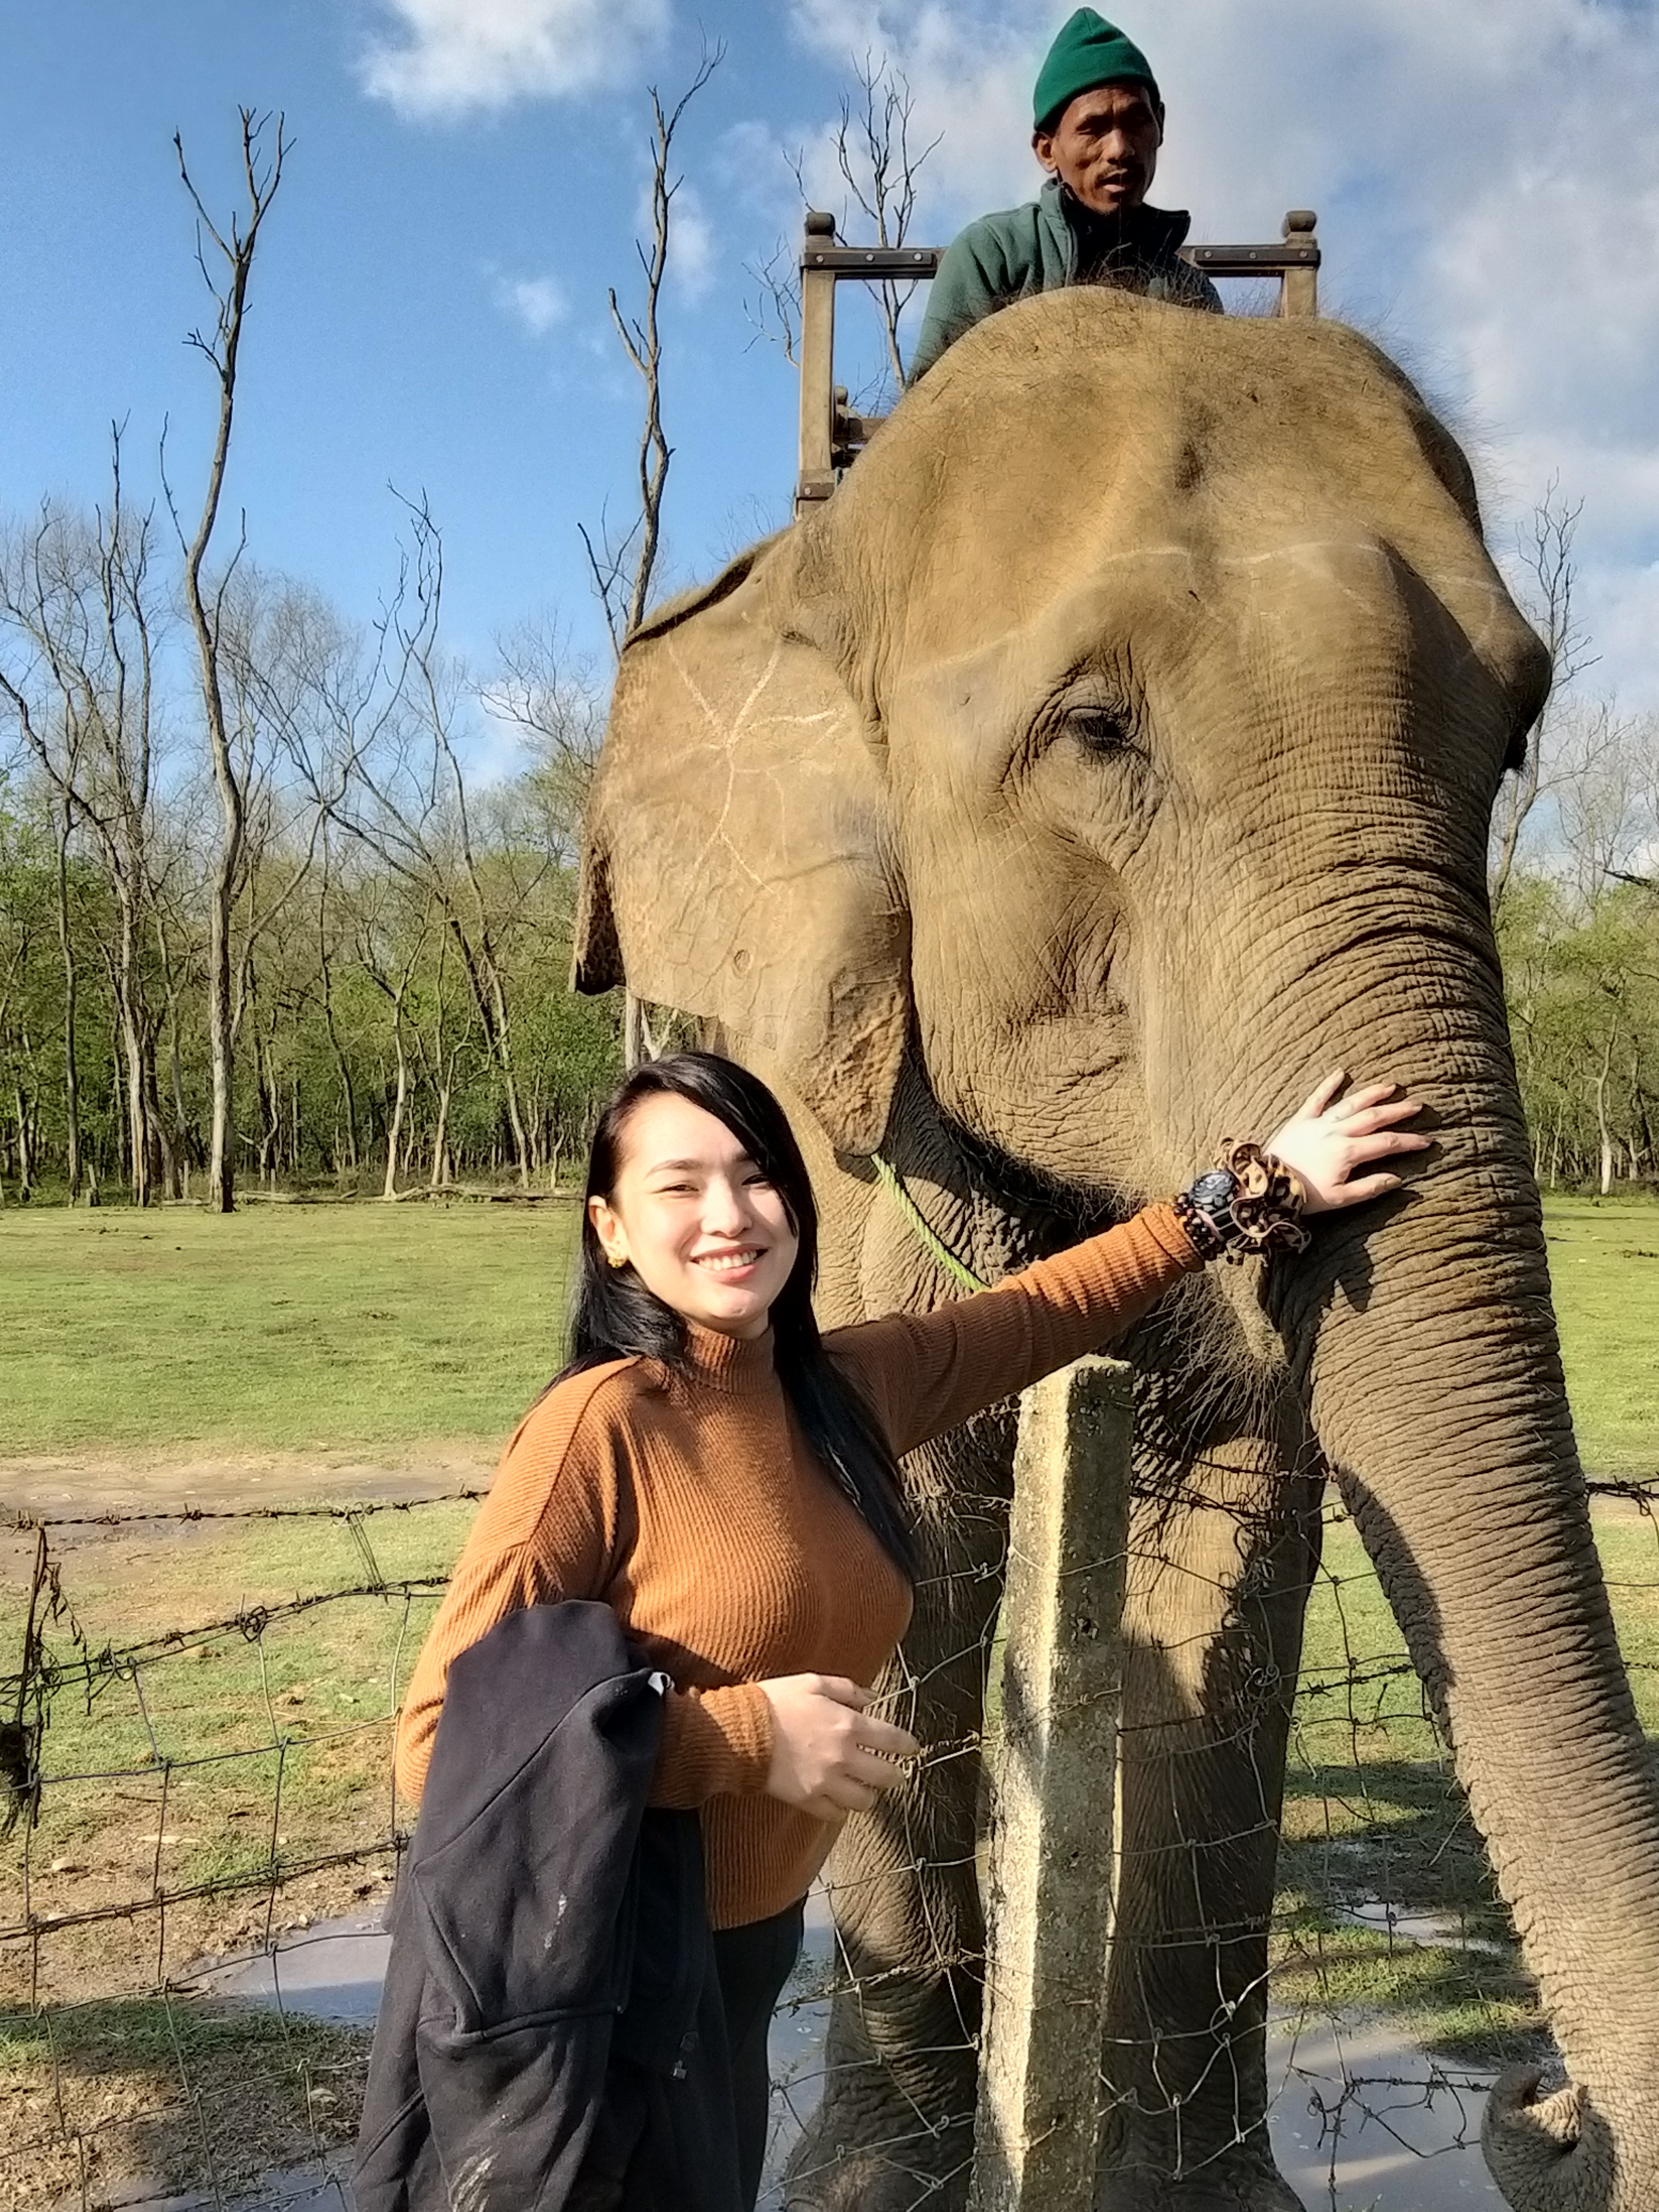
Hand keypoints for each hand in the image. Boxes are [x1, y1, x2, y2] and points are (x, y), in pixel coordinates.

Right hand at [759, 1674, 920, 1822]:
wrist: (742, 1732)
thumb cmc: (777, 1702)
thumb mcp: (814, 1683)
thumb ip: (848, 1690)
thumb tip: (873, 1697)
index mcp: (848, 1725)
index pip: (893, 1740)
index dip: (908, 1745)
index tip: (912, 1748)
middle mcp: (843, 1757)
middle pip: (886, 1776)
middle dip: (895, 1775)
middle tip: (896, 1773)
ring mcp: (826, 1782)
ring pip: (865, 1801)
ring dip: (870, 1794)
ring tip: (867, 1788)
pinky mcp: (808, 1800)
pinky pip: (836, 1814)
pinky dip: (842, 1809)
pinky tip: (840, 1799)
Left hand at [1265, 1070, 1429, 1214]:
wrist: (1266, 1185)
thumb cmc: (1304, 1196)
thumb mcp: (1340, 1199)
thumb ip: (1370, 1187)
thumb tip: (1397, 1180)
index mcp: (1348, 1152)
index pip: (1387, 1143)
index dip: (1409, 1142)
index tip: (1427, 1140)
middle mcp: (1336, 1132)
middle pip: (1374, 1117)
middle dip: (1398, 1111)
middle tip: (1417, 1105)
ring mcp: (1318, 1123)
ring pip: (1351, 1103)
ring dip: (1372, 1093)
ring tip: (1391, 1086)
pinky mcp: (1300, 1120)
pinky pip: (1316, 1098)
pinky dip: (1328, 1084)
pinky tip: (1340, 1072)